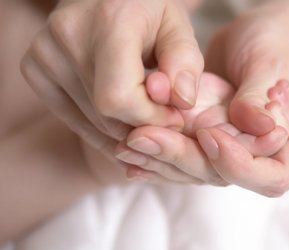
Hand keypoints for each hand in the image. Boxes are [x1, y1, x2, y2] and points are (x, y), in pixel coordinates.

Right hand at [20, 0, 203, 156]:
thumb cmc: (148, 11)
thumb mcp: (178, 27)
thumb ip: (185, 64)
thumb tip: (181, 102)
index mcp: (108, 21)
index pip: (119, 98)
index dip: (151, 118)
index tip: (174, 115)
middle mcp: (67, 35)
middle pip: (105, 114)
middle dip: (142, 125)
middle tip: (163, 114)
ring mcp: (44, 53)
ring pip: (90, 122)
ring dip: (124, 128)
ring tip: (145, 110)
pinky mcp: (33, 68)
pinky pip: (70, 119)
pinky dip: (99, 128)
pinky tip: (121, 119)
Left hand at [118, 4, 288, 195]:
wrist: (258, 35)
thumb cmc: (273, 44)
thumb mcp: (270, 61)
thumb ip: (260, 95)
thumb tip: (260, 127)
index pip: (274, 176)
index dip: (239, 165)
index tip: (208, 135)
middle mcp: (267, 154)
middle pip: (227, 176)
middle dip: (184, 160)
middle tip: (144, 138)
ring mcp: (238, 151)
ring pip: (200, 171)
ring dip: (161, 160)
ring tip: (127, 144)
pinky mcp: (214, 143)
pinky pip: (187, 158)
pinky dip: (158, 156)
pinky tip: (129, 153)